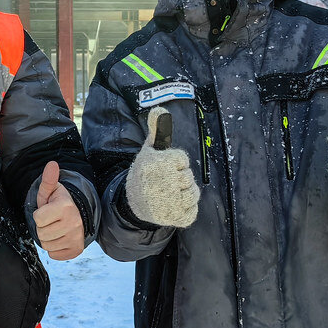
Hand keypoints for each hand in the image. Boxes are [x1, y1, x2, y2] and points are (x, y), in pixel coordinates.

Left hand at [32, 161, 85, 260]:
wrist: (78, 215)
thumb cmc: (59, 203)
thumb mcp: (51, 191)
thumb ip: (48, 179)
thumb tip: (51, 164)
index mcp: (65, 207)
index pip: (38, 219)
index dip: (39, 215)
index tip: (47, 210)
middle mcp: (73, 223)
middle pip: (41, 234)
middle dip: (42, 227)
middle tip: (51, 221)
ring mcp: (76, 238)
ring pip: (46, 246)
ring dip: (48, 238)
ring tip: (55, 228)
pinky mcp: (76, 250)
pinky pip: (54, 255)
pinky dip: (54, 249)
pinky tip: (60, 238)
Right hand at [124, 107, 199, 227]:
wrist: (134, 203)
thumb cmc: (146, 173)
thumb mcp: (149, 150)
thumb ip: (157, 128)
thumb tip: (160, 109)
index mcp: (157, 164)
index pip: (182, 159)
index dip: (174, 162)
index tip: (162, 167)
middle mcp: (163, 183)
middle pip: (188, 176)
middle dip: (179, 177)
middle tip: (164, 181)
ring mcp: (170, 203)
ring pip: (194, 193)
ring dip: (185, 192)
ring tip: (169, 192)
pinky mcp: (176, 218)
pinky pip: (193, 210)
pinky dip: (186, 208)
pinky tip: (173, 205)